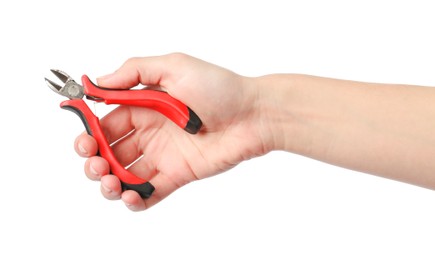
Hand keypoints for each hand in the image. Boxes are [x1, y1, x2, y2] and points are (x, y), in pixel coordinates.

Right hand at [74, 53, 270, 210]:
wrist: (253, 115)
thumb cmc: (219, 87)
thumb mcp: (174, 67)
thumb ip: (134, 71)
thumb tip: (99, 82)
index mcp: (144, 108)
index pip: (106, 124)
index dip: (90, 134)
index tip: (83, 141)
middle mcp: (150, 132)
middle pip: (110, 152)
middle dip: (93, 161)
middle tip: (94, 163)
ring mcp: (163, 156)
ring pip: (125, 175)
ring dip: (108, 183)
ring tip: (109, 182)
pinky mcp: (178, 175)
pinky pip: (150, 192)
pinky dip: (135, 200)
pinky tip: (130, 196)